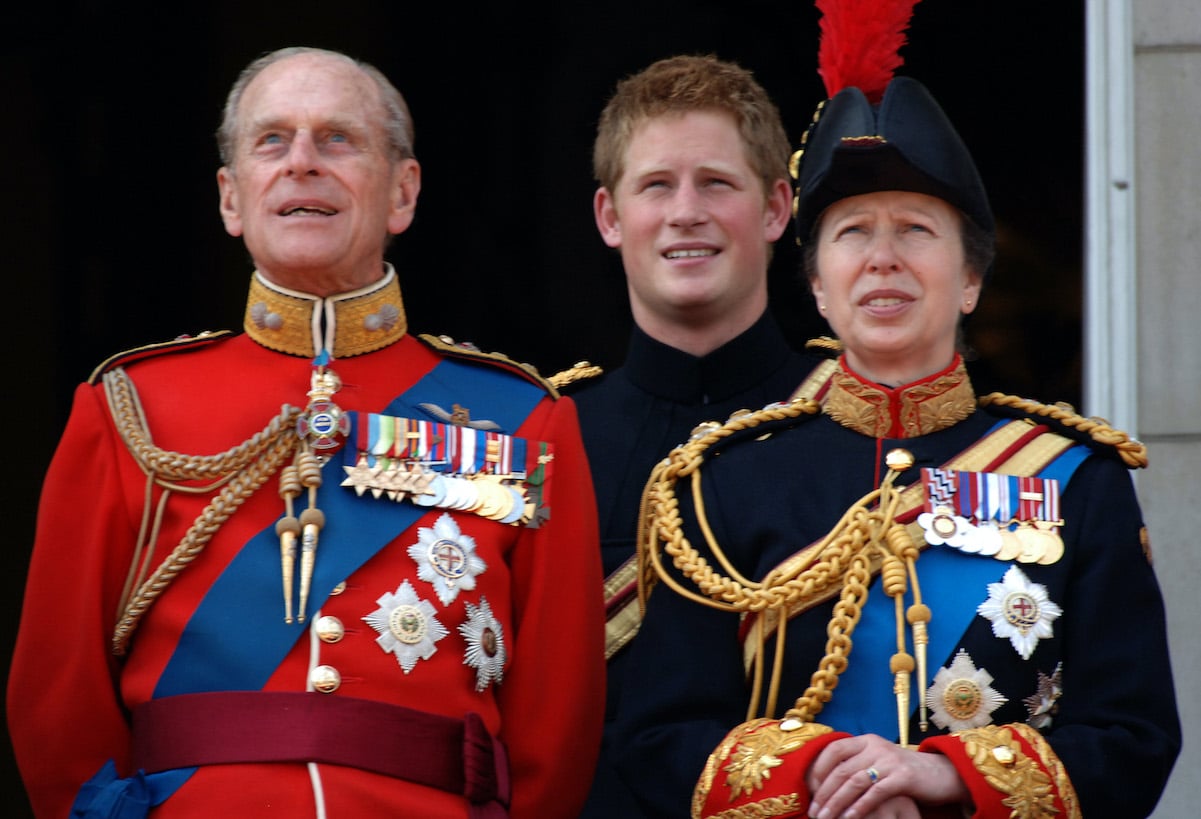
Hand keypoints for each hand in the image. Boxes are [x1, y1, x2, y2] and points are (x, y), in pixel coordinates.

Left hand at [804, 734, 968, 818]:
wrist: (940, 773)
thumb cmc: (902, 771)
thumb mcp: (877, 761)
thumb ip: (856, 765)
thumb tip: (824, 782)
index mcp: (866, 740)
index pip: (833, 750)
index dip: (818, 770)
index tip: (810, 790)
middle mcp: (875, 746)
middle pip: (841, 769)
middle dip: (824, 793)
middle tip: (814, 812)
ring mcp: (889, 760)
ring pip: (854, 782)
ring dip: (837, 803)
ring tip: (825, 818)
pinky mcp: (903, 777)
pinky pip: (875, 793)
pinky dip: (859, 807)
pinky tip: (849, 818)